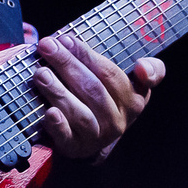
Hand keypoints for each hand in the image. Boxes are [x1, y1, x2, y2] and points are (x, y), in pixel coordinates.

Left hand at [32, 33, 164, 159]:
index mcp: (133, 100)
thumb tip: (143, 66)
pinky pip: (67, 137)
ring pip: (80, 112)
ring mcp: (97, 136)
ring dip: (58, 91)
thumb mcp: (126, 85)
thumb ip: (146, 70)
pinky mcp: (75, 148)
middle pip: (93, 89)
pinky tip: (49, 112)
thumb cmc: (104, 101)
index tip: (68, 39)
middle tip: (47, 46)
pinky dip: (58, 125)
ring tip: (40, 73)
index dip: (89, 56)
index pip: (111, 75)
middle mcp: (118, 120)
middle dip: (67, 64)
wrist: (88, 141)